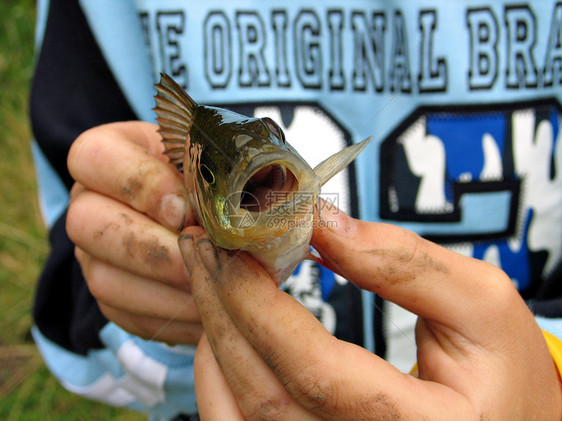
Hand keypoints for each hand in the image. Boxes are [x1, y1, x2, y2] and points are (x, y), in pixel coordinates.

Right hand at [67, 121, 201, 343]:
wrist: (209, 214)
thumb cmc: (210, 178)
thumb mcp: (211, 159)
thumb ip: (212, 168)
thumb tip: (233, 197)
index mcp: (105, 154)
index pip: (92, 157)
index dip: (139, 185)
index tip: (186, 209)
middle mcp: (86, 203)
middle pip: (86, 224)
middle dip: (152, 247)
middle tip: (203, 256)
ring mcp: (92, 254)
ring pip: (104, 279)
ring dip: (165, 289)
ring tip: (214, 288)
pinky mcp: (111, 295)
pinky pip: (128, 315)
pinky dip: (172, 316)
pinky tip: (209, 308)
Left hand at [179, 202, 561, 419]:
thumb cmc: (500, 374)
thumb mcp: (482, 306)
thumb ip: (405, 264)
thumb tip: (324, 224)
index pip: (315, 371)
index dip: (263, 304)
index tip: (236, 246)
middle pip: (262, 389)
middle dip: (223, 306)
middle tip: (204, 244)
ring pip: (235, 411)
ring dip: (212, 333)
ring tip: (206, 272)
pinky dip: (215, 371)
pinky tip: (221, 325)